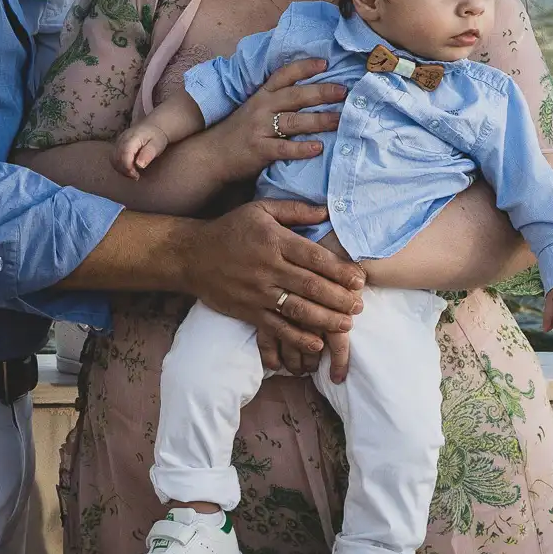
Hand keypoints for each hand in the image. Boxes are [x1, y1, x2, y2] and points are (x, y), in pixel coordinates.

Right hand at [114, 121, 168, 177]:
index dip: (128, 167)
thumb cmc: (156, 137)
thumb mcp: (157, 145)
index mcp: (132, 138)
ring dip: (121, 170)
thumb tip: (139, 165)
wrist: (152, 127)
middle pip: (117, 158)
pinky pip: (113, 158)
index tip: (136, 175)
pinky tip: (129, 169)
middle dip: (125, 170)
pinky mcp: (117, 146)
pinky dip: (119, 167)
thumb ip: (148, 154)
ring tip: (133, 173)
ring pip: (113, 159)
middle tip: (136, 176)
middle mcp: (122, 139)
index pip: (124, 154)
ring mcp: (118, 142)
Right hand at [182, 199, 363, 380]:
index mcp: (275, 240)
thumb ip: (295, 210)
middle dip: (340, 298)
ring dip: (326, 319)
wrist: (192, 255)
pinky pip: (277, 328)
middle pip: (311, 286)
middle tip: (360, 305)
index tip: (360, 279)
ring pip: (298, 309)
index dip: (340, 270)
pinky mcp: (248, 311)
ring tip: (347, 325)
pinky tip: (317, 344)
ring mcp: (257, 292)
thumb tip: (327, 212)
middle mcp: (268, 267)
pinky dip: (298, 338)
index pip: (315, 257)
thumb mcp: (261, 209)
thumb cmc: (231, 229)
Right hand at [198, 59, 344, 184]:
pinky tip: (318, 148)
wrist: (213, 154)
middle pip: (295, 96)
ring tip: (340, 120)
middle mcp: (262, 107)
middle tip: (344, 91)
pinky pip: (284, 148)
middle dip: (321, 92)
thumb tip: (313, 93)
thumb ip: (278, 100)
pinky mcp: (259, 150)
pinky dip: (302, 148)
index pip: (284, 75)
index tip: (325, 63)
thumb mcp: (256, 108)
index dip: (304, 67)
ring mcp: (260, 128)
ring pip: (294, 121)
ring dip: (319, 120)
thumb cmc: (240, 130)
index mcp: (263, 95)